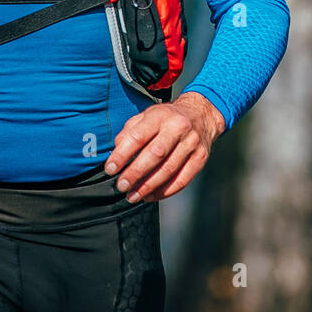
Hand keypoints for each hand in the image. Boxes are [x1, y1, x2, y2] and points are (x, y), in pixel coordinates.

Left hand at [103, 91, 225, 203]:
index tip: (110, 169)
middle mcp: (178, 128)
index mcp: (160, 116)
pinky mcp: (200, 158)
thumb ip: (129, 132)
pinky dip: (164, 191)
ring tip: (133, 196)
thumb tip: (117, 153)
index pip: (138, 136)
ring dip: (148, 186)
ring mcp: (191, 144)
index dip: (122, 155)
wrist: (200, 115)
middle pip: (155, 154)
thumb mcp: (146, 116)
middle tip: (121, 186)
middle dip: (135, 173)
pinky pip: (182, 180)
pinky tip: (150, 196)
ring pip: (168, 170)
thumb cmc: (166, 119)